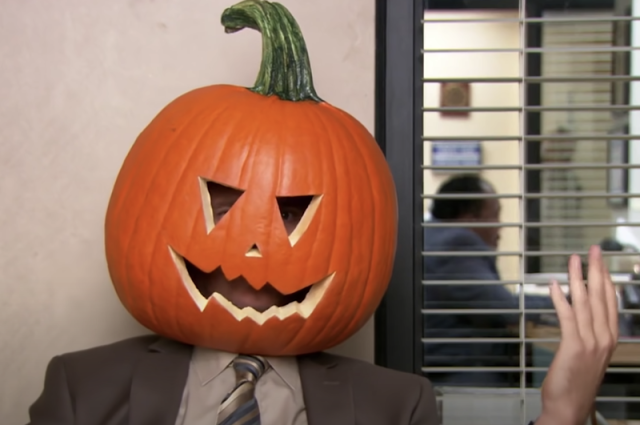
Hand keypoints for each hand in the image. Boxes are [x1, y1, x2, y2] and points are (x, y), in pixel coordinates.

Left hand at [536, 245, 617, 424]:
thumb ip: (590, 335)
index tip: (601, 261)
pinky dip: (562, 299)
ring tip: (574, 258)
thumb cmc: (576, 383)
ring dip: (579, 277)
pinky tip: (556, 285)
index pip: (610, 302)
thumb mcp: (590, 356)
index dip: (606, 279)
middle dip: (597, 270)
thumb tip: (584, 316)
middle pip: (602, 297)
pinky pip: (568, 317)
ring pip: (586, 302)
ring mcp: (591, 342)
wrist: (569, 408)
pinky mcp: (574, 346)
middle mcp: (604, 338)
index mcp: (609, 339)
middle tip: (593, 248)